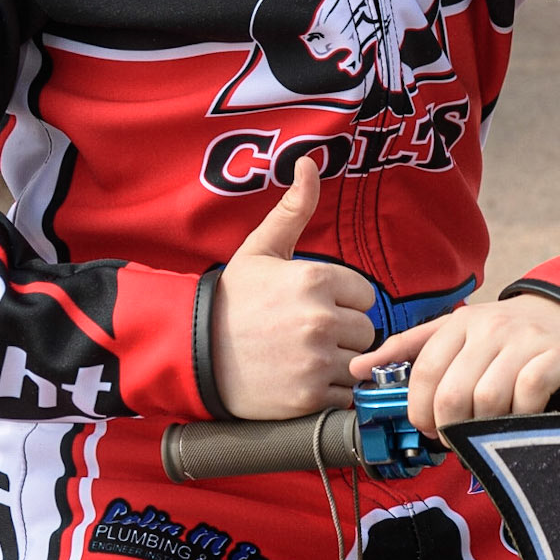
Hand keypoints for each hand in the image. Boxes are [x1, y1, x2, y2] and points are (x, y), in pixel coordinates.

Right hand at [211, 158, 376, 418]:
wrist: (194, 354)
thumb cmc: (233, 300)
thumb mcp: (261, 248)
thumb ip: (293, 209)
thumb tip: (309, 162)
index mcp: (315, 279)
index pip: (365, 294)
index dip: (342, 301)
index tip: (314, 306)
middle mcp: (321, 319)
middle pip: (365, 330)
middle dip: (343, 333)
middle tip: (307, 334)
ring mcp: (316, 360)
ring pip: (358, 362)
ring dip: (339, 363)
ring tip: (304, 356)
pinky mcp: (311, 397)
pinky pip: (346, 395)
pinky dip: (330, 392)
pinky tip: (302, 379)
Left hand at [350, 295, 559, 440]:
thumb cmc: (506, 332)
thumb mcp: (455, 330)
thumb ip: (407, 350)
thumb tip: (357, 369)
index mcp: (458, 324)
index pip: (424, 372)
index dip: (419, 409)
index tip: (426, 427)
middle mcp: (489, 329)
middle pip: (453, 393)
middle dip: (449, 427)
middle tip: (456, 438)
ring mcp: (523, 342)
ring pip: (488, 398)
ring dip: (484, 426)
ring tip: (488, 431)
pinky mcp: (556, 356)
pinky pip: (529, 394)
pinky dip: (521, 415)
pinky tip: (521, 419)